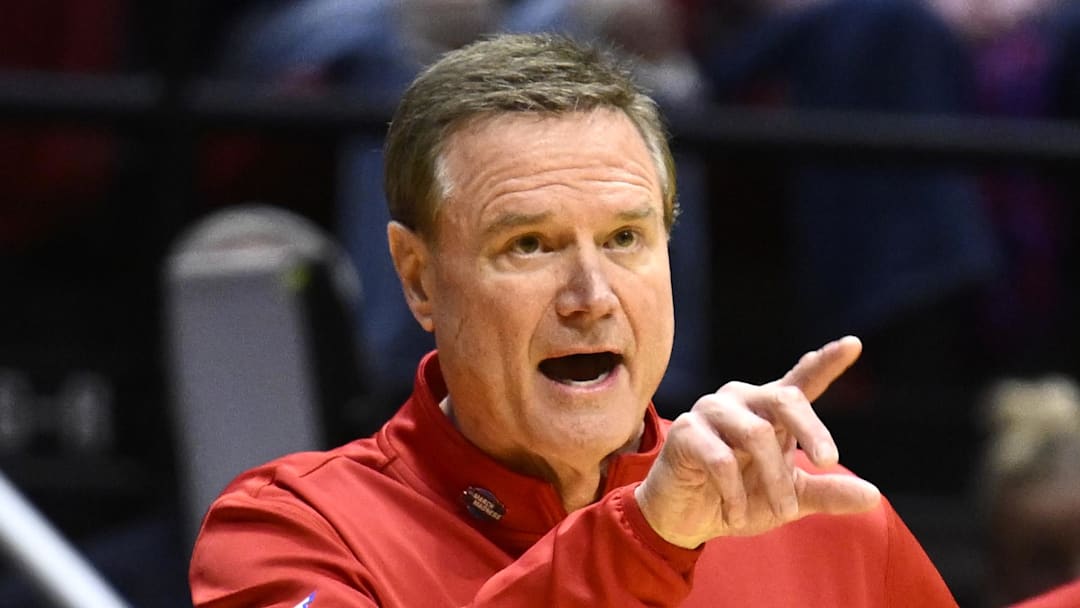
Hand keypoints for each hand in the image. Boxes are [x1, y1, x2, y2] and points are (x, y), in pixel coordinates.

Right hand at [635, 336, 880, 547]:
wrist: (686, 520)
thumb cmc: (738, 498)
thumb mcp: (789, 500)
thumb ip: (826, 492)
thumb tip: (873, 496)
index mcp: (769, 411)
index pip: (801, 380)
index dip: (827, 361)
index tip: (853, 344)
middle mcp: (742, 401)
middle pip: (784, 399)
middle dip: (811, 430)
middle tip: (827, 462)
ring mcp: (711, 412)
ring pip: (755, 434)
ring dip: (773, 479)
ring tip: (780, 511)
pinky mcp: (685, 432)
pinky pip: (720, 459)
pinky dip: (735, 493)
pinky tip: (735, 513)